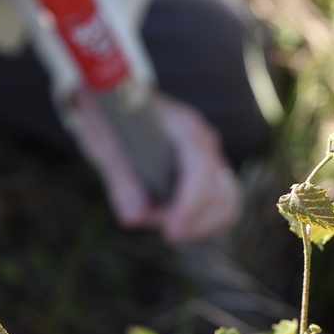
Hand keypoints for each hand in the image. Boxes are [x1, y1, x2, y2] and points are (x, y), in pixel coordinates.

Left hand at [71, 90, 240, 243]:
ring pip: (228, 199)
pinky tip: (184, 226)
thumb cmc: (110, 118)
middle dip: (197, 221)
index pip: (200, 171)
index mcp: (183, 128)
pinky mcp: (209, 170)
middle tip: (167, 233)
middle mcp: (204, 141)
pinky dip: (209, 220)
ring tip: (174, 230)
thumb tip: (134, 218)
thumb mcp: (105, 144)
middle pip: (220, 191)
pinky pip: (223, 201)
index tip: (170, 230)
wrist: (117, 99)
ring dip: (205, 224)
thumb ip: (122, 180)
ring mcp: (211, 155)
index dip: (189, 206)